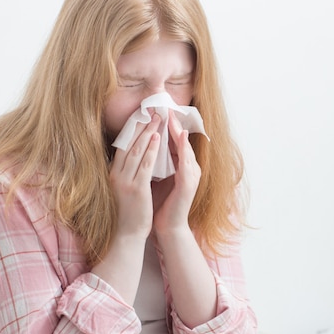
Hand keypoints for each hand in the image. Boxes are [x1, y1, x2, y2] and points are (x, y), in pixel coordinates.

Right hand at [109, 113, 160, 240]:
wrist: (125, 236)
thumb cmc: (126, 215)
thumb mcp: (121, 191)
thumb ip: (124, 175)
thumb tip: (129, 160)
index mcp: (112, 175)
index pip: (121, 147)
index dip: (131, 131)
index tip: (139, 117)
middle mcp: (116, 175)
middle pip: (128, 144)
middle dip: (140, 126)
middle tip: (151, 111)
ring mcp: (125, 181)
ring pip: (136, 151)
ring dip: (147, 133)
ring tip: (156, 119)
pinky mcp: (136, 188)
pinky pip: (145, 164)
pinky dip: (151, 150)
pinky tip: (158, 138)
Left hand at [152, 112, 200, 237]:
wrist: (167, 227)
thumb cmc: (160, 203)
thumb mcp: (156, 178)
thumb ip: (154, 163)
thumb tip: (142, 147)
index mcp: (180, 167)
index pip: (174, 142)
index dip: (167, 127)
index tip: (158, 111)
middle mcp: (189, 168)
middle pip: (182, 142)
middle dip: (174, 124)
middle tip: (166, 107)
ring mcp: (191, 176)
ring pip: (185, 149)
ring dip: (179, 132)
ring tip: (173, 117)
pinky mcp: (188, 184)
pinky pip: (186, 162)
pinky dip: (183, 149)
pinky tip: (179, 138)